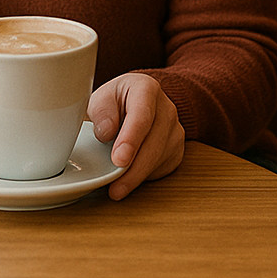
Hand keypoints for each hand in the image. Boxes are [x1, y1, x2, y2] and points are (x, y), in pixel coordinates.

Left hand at [85, 73, 185, 199]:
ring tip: (116, 189)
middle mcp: (167, 107)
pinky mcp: (177, 148)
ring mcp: (175, 129)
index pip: (142, 116)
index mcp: (146, 88)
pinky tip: (130, 178)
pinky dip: (145, 176)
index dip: (131, 140)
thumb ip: (100, 112)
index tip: (119, 159)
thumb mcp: (99, 99)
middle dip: (134, 168)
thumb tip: (107, 133)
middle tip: (115, 188)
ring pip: (160, 158)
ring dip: (138, 176)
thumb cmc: (114, 102)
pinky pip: (163, 167)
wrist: (132, 104)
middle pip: (154, 142)